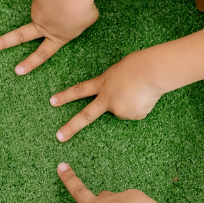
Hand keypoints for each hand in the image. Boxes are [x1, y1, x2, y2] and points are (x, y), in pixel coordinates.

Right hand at [0, 0, 97, 74]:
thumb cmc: (84, 9)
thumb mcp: (87, 21)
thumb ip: (76, 22)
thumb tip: (68, 16)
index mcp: (58, 38)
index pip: (43, 54)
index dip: (30, 63)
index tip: (17, 71)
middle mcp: (44, 28)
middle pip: (19, 36)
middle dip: (3, 42)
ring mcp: (38, 14)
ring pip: (45, 9)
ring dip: (55, 4)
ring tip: (70, 0)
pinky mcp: (36, 0)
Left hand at [49, 52, 163, 140]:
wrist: (151, 72)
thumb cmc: (138, 65)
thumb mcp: (118, 72)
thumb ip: (113, 86)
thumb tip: (117, 100)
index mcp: (103, 83)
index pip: (79, 90)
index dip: (65, 96)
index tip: (52, 102)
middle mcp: (107, 99)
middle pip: (86, 116)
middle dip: (71, 127)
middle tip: (59, 137)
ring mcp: (118, 109)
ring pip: (123, 111)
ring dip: (132, 103)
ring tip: (140, 91)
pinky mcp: (132, 116)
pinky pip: (136, 113)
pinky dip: (141, 106)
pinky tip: (146, 97)